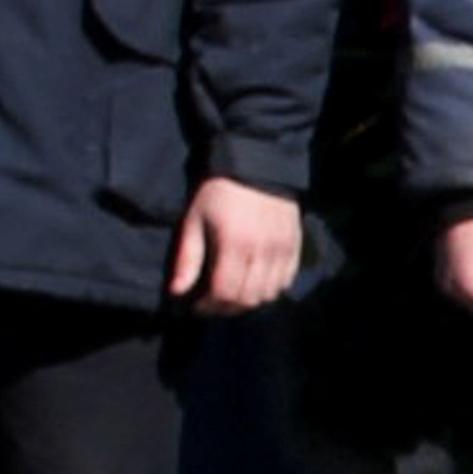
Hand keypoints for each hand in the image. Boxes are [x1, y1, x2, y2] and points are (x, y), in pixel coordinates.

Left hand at [168, 178, 301, 313]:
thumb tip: (176, 292)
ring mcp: (282, 251)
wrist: (256, 166)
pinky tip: (255, 282)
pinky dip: (270, 289)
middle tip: (212, 304)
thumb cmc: (218, 192)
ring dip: (249, 300)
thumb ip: (187, 258)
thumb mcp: (194, 220)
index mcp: (234, 245)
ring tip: (233, 294)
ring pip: (269, 294)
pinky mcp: (295, 247)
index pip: (225, 293)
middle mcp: (262, 252)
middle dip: (226, 308)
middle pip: (247, 298)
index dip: (209, 307)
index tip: (196, 307)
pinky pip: (285, 281)